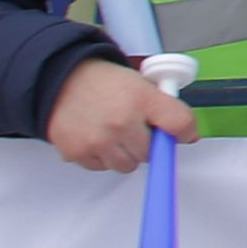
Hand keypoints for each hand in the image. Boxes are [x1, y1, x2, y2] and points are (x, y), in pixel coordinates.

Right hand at [42, 58, 195, 173]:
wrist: (61, 79)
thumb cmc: (102, 82)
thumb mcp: (141, 84)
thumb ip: (165, 107)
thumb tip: (185, 133)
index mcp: (142, 98)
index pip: (179, 123)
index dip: (185, 132)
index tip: (183, 135)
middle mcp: (122, 121)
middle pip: (151, 153)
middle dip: (147, 143)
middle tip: (135, 128)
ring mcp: (99, 140)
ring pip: (127, 165)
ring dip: (125, 154)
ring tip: (114, 132)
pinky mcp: (78, 153)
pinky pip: (102, 167)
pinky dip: (102, 157)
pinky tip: (97, 136)